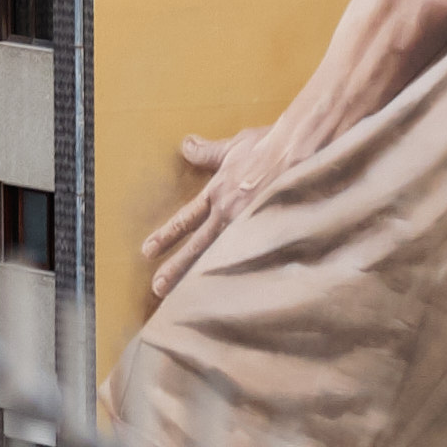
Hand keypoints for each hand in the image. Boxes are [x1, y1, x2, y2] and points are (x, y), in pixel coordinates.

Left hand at [143, 115, 308, 296]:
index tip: (147, 251)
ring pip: (220, 257)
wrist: (299, 149)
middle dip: (177, 268)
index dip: (166, 236)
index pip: (185, 219)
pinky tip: (236, 296)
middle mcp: (229, 214)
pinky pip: (253, 261)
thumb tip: (186, 145)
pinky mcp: (271, 233)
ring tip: (189, 300)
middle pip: (197, 246)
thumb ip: (207, 151)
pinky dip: (242, 279)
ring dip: (202, 277)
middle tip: (158, 289)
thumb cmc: (269, 145)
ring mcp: (249, 226)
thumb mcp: (232, 146)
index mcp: (218, 193)